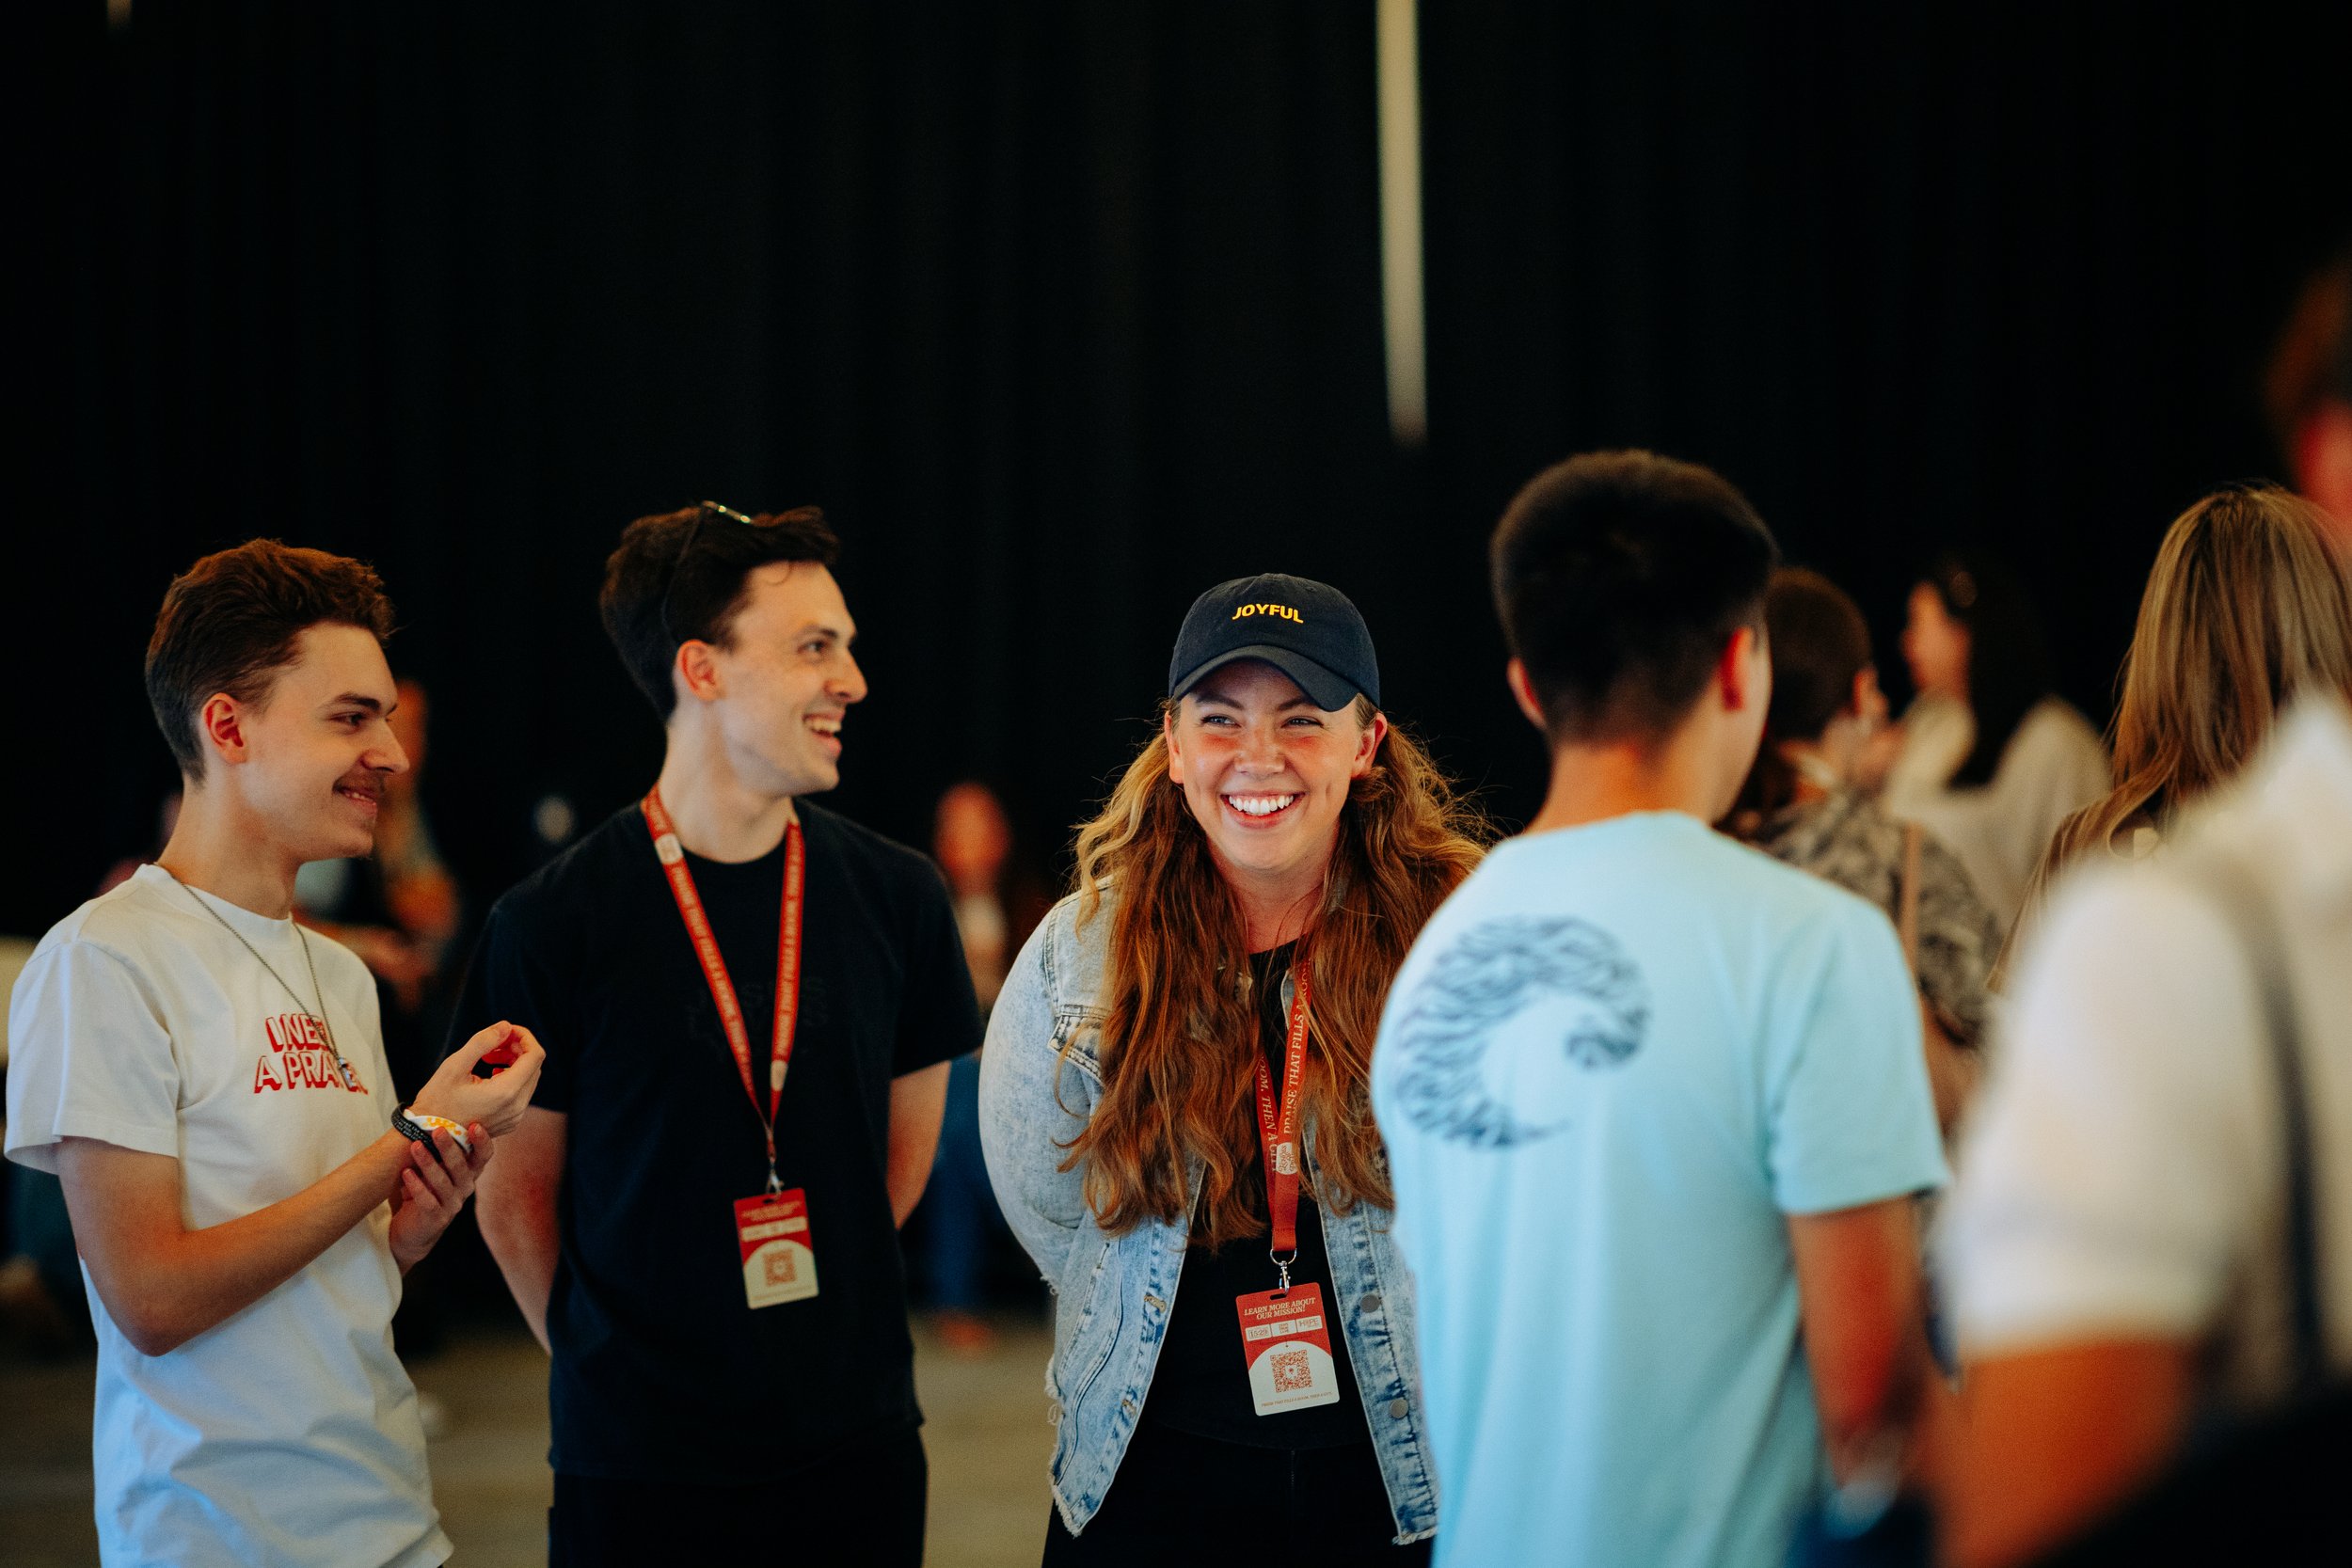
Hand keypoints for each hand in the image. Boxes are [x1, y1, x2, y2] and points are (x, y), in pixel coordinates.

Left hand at [388, 1125, 492, 1271]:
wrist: (413, 1232)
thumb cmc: (425, 1193)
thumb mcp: (436, 1171)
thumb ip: (438, 1151)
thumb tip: (430, 1117)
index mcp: (468, 1175)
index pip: (483, 1157)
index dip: (482, 1142)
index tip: (475, 1125)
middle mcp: (464, 1189)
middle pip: (461, 1167)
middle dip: (450, 1147)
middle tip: (438, 1130)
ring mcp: (451, 1205)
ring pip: (442, 1182)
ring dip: (428, 1163)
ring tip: (415, 1147)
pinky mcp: (435, 1218)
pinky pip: (427, 1201)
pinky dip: (416, 1186)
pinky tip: (406, 1173)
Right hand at [411, 1022, 545, 1136]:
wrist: (428, 1135)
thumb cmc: (437, 1100)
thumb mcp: (455, 1065)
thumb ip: (482, 1042)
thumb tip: (506, 1026)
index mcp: (506, 1092)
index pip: (535, 1055)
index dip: (524, 1037)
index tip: (504, 1031)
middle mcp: (516, 1107)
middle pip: (534, 1065)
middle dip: (517, 1048)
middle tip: (491, 1043)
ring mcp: (515, 1117)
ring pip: (529, 1078)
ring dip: (513, 1061)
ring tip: (487, 1056)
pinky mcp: (510, 1122)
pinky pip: (522, 1093)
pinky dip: (511, 1077)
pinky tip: (490, 1074)